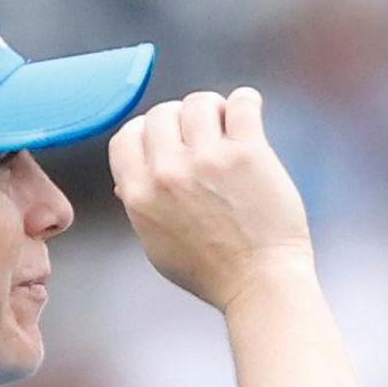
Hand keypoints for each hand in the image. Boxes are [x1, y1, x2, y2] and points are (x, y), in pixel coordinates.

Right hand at [111, 88, 315, 310]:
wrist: (260, 285)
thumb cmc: (212, 272)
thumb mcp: (156, 245)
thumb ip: (141, 208)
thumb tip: (128, 183)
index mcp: (139, 193)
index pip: (127, 135)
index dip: (147, 131)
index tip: (167, 138)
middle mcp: (168, 171)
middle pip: (161, 113)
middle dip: (181, 119)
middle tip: (203, 133)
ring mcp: (207, 159)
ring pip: (199, 103)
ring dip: (214, 109)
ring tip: (228, 125)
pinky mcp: (247, 153)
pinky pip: (241, 103)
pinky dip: (245, 101)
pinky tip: (249, 111)